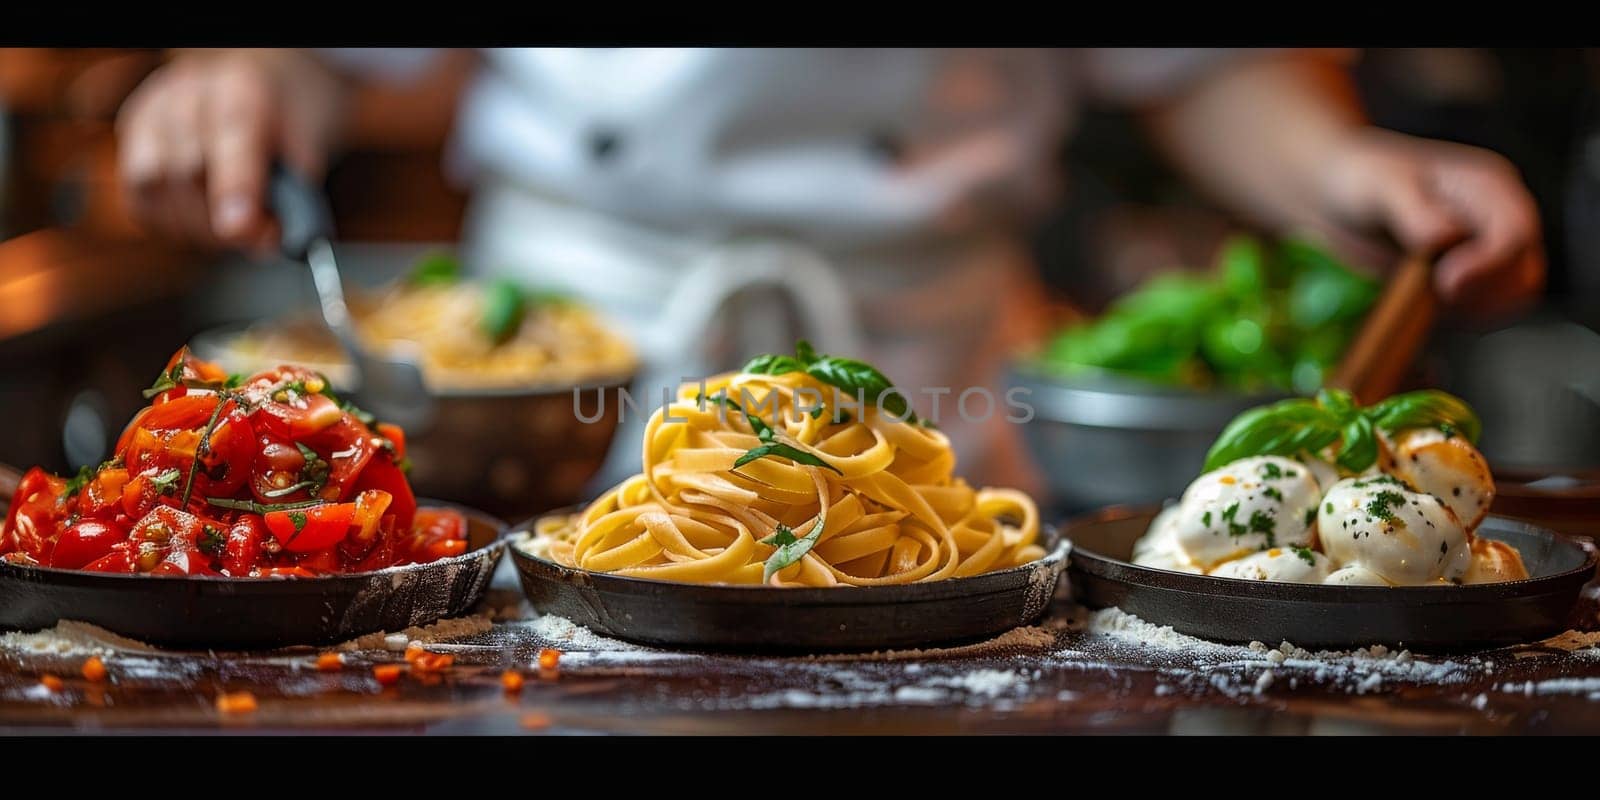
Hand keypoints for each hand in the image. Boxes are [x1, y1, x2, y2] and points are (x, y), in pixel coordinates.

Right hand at [116, 49, 347, 249]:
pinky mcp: (131, 132)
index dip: (235, 188)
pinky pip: (137, 196)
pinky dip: (169, 220)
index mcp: (243, 89)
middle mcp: (187, 94)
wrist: (262, 78)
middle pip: (187, 172)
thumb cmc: (289, 112)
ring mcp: (152, 112)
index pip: (232, 137)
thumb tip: (263, 241)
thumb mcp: (315, 142)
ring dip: (194, 226)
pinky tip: (199, 219)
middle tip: (261, 236)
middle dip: (222, 223)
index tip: (242, 228)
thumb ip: (293, 191)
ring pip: (151, 186)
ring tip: (231, 226)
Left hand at [1316, 128, 1544, 320]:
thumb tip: (1448, 237)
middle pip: (1522, 273)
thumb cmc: (1357, 177)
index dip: (1488, 266)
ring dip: (1470, 308)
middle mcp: (1497, 219)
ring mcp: (1486, 250)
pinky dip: (1458, 316)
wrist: (1334, 190)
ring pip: (1509, 298)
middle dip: (1480, 293)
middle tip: (1429, 291)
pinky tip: (1421, 301)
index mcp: (1488, 187)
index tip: (1444, 282)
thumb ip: (1416, 212)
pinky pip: (1484, 310)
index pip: (1516, 234)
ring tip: (1420, 292)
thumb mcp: (1381, 188)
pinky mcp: (1468, 277)